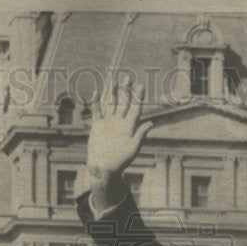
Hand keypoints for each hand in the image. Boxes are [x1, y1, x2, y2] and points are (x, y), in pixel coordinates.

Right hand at [86, 77, 153, 208]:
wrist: (104, 168)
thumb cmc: (121, 162)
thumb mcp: (133, 148)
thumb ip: (140, 134)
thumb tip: (152, 123)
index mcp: (130, 126)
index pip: (136, 108)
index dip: (138, 97)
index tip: (141, 85)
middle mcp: (120, 122)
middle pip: (123, 103)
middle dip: (125, 90)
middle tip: (127, 77)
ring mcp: (109, 123)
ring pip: (110, 103)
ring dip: (111, 92)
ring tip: (112, 78)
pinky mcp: (98, 126)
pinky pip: (96, 112)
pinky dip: (95, 103)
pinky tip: (95, 91)